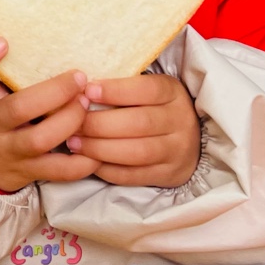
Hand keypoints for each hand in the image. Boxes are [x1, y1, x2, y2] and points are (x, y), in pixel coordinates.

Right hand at [0, 38, 100, 192]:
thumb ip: (7, 69)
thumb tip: (46, 28)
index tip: (3, 41)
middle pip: (17, 109)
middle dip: (53, 92)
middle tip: (79, 77)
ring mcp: (10, 151)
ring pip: (39, 139)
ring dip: (69, 121)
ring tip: (86, 104)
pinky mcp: (28, 172)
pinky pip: (57, 171)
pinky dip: (81, 162)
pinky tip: (97, 147)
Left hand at [67, 74, 200, 187]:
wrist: (190, 140)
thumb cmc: (155, 107)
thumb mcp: (148, 90)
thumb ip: (122, 88)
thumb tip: (80, 88)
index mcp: (173, 93)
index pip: (147, 89)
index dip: (116, 90)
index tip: (88, 91)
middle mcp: (180, 121)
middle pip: (139, 123)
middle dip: (100, 124)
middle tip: (73, 123)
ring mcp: (177, 151)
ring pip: (137, 152)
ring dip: (100, 149)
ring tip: (75, 143)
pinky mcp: (168, 175)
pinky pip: (134, 175)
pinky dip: (108, 170)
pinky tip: (88, 162)